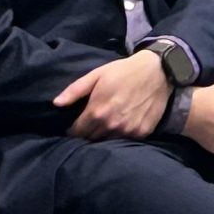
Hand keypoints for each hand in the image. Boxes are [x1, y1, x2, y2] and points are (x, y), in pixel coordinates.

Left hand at [54, 51, 172, 139]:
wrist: (158, 71)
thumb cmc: (124, 71)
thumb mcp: (97, 75)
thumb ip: (75, 90)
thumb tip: (55, 104)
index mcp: (97, 112)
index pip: (76, 132)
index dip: (73, 130)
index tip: (74, 126)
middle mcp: (111, 125)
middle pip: (90, 139)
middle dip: (87, 134)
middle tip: (89, 126)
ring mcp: (127, 131)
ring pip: (107, 142)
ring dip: (103, 137)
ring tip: (103, 128)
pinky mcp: (141, 133)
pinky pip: (125, 141)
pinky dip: (120, 136)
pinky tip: (121, 126)